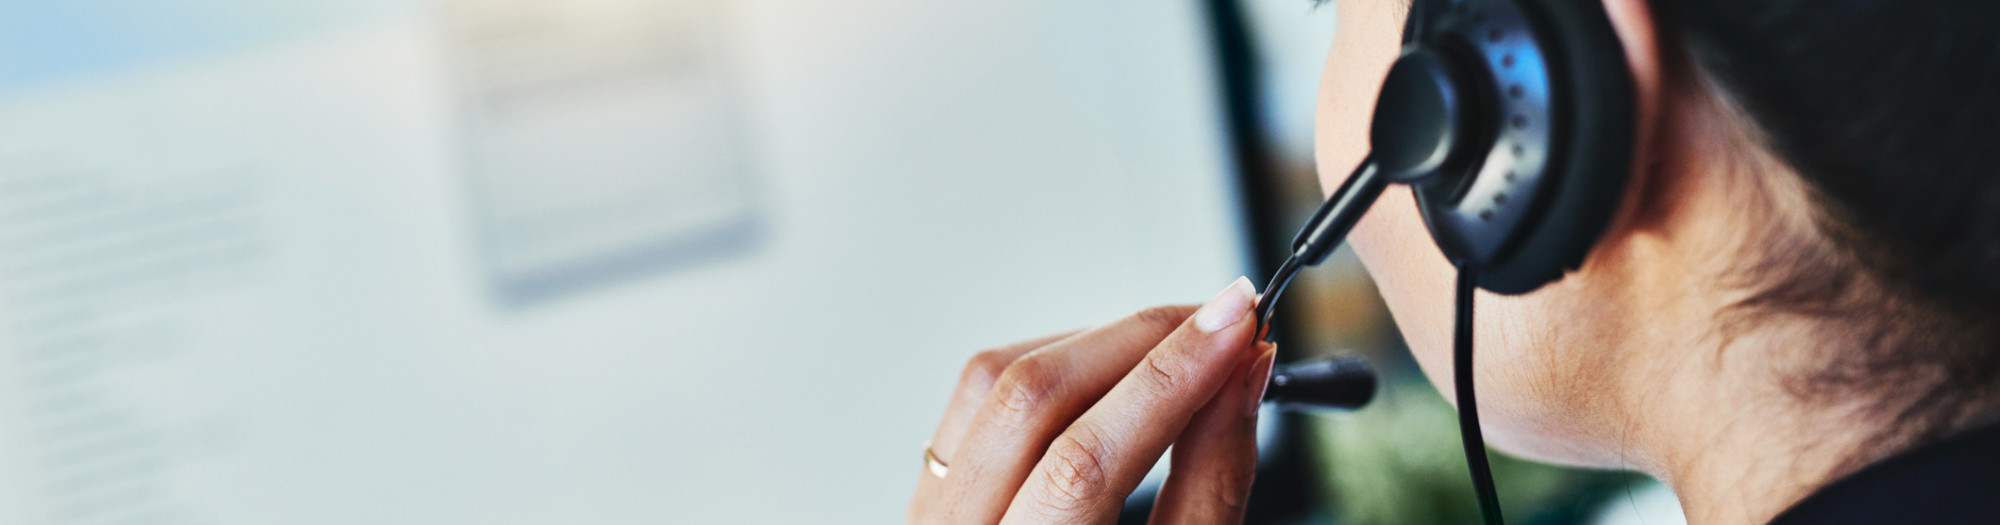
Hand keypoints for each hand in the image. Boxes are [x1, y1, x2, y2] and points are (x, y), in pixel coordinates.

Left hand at [908, 278, 1277, 523]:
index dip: (1174, 376)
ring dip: (1097, 341)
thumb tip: (1243, 373)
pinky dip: (1051, 363)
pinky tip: (1110, 365)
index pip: (1087, 459)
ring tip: (1181, 337)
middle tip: (1228, 314)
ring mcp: (930, 518)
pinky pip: (977, 399)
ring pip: (996, 381)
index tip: (1243, 324)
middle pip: (1035, 399)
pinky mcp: (931, 494)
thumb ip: (1211, 481)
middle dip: (1143, 339)